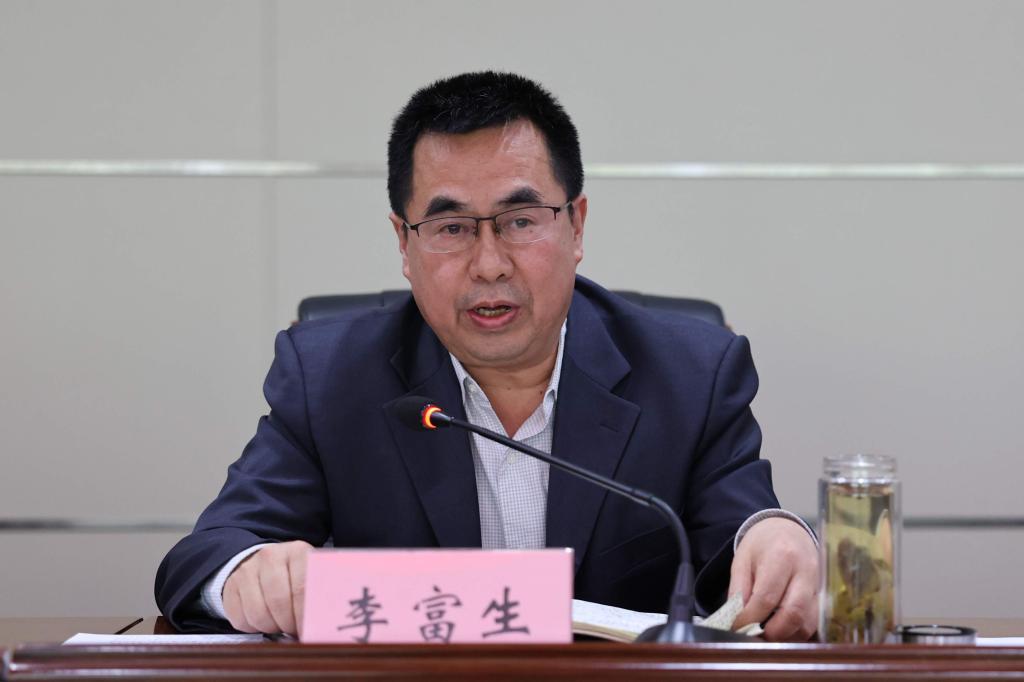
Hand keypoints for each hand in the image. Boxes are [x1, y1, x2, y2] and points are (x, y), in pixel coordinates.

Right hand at [223, 540, 311, 635]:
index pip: (302, 589)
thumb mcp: (313, 575)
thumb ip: (320, 594)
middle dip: (289, 624)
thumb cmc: (295, 575)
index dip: (305, 616)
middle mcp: (270, 556)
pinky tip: (264, 619)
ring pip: (258, 615)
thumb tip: (325, 623)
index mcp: (297, 552)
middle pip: (279, 602)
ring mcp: (247, 570)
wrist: (263, 562)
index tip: (310, 630)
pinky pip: (240, 620)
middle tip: (295, 630)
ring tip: (281, 624)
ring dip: (272, 627)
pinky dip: (253, 628)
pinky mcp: (230, 586)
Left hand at [729, 517, 818, 640]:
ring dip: (786, 636)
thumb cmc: (762, 544)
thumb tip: (736, 621)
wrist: (787, 529)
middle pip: (793, 614)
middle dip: (771, 632)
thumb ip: (738, 590)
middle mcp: (806, 571)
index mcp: (781, 557)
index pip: (766, 598)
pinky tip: (782, 628)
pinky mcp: (825, 595)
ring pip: (807, 623)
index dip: (750, 618)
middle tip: (754, 635)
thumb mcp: (742, 560)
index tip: (737, 627)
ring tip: (767, 632)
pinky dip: (798, 632)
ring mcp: (820, 585)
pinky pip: (815, 623)